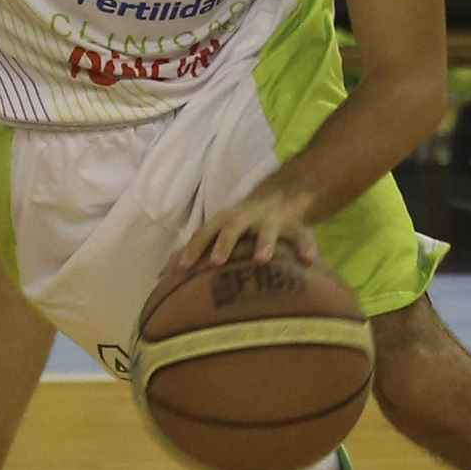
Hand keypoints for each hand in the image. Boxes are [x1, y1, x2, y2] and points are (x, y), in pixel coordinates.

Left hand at [170, 173, 321, 275]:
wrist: (282, 194)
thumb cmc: (241, 223)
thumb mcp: (220, 230)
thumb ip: (196, 251)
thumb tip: (161, 275)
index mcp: (226, 220)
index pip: (204, 231)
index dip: (193, 248)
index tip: (181, 268)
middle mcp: (247, 217)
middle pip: (232, 227)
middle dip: (224, 243)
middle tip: (216, 262)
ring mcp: (272, 220)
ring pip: (268, 230)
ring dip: (264, 243)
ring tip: (261, 260)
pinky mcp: (295, 226)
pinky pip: (302, 235)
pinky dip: (306, 246)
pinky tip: (309, 261)